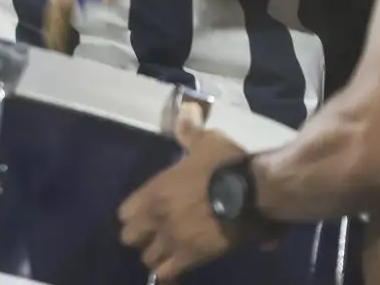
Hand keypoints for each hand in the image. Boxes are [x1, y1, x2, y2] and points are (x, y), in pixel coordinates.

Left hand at [119, 129, 250, 277]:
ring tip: (169, 252)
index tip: (146, 214)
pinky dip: (170, 273)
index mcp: (156, 188)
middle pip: (129, 238)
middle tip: (157, 234)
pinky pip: (167, 274)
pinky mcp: (191, 257)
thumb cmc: (229, 163)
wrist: (254, 191)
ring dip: (157, 256)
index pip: (125, 212)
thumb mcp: (207, 140)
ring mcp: (172, 238)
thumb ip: (190, 131)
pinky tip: (178, 268)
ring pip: (148, 259)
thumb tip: (187, 111)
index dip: (134, 214)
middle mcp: (157, 216)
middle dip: (141, 237)